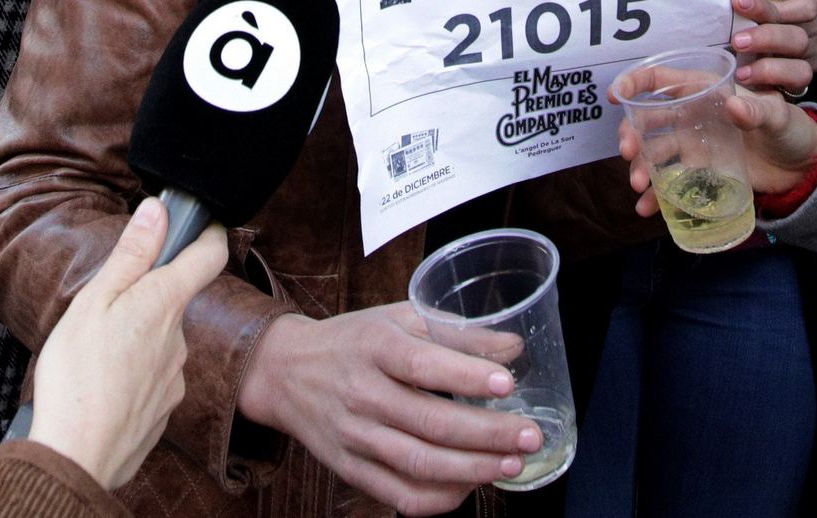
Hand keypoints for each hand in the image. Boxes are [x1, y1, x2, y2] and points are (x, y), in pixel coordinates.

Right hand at [27, 197, 227, 490]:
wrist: (78, 455)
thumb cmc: (78, 374)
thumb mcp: (94, 302)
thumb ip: (131, 256)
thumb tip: (158, 209)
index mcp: (165, 302)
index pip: (209, 255)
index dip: (209, 234)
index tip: (201, 224)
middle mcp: (181, 337)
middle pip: (173, 302)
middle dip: (146, 300)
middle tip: (105, 311)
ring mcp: (175, 376)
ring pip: (160, 343)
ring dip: (136, 342)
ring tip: (94, 357)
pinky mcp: (164, 408)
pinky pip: (151, 380)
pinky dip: (131, 377)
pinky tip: (103, 388)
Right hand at [236, 303, 540, 515]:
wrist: (286, 372)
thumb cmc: (355, 340)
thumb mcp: (400, 318)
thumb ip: (457, 333)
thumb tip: (513, 348)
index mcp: (375, 347)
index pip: (421, 365)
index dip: (466, 376)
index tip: (508, 383)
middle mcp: (362, 394)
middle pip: (428, 423)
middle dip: (486, 434)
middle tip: (530, 435)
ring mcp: (355, 437)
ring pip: (418, 464)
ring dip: (471, 469)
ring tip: (512, 463)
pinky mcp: (351, 469)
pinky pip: (399, 495)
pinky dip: (440, 498)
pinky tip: (471, 485)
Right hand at [611, 69, 816, 214]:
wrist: (802, 168)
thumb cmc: (791, 130)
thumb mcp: (779, 117)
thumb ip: (758, 111)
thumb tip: (734, 106)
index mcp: (706, 92)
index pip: (662, 81)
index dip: (635, 83)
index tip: (616, 95)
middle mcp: (693, 116)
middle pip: (650, 120)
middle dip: (632, 134)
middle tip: (629, 153)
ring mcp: (694, 145)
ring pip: (655, 153)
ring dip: (641, 167)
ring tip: (640, 187)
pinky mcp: (700, 172)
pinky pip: (670, 182)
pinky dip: (656, 196)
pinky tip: (647, 209)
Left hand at [729, 0, 816, 95]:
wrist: (805, 23)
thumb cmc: (783, 0)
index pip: (796, 4)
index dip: (765, 5)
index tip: (737, 2)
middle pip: (797, 38)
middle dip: (765, 39)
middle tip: (737, 41)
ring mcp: (816, 55)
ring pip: (799, 68)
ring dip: (767, 69)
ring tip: (741, 72)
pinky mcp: (808, 77)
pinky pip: (792, 86)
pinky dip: (769, 83)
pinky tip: (750, 83)